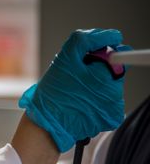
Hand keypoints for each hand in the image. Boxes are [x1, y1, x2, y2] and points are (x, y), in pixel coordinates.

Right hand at [19, 29, 129, 152]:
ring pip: (109, 88)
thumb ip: (86, 41)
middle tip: (76, 80)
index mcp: (105, 74)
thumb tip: (112, 36)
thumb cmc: (52, 95)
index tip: (87, 62)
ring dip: (95, 88)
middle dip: (96, 73)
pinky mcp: (111, 118)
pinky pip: (108, 103)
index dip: (101, 55)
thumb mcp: (64, 59)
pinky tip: (81, 105)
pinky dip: (96, 102)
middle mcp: (114, 92)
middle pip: (113, 72)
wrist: (46, 128)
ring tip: (75, 95)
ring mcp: (114, 107)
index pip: (116, 56)